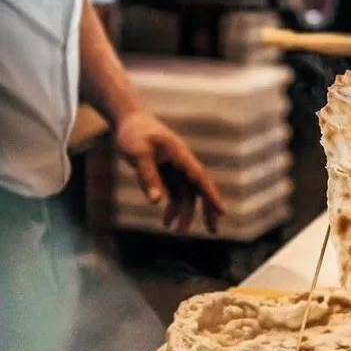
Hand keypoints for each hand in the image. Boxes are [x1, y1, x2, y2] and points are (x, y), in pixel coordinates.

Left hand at [113, 109, 223, 233]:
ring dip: (185, 212)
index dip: (211, 195)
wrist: (127, 119)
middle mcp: (182, 162)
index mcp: (180, 155)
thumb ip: (148, 177)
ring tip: (177, 231)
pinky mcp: (166, 172)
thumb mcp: (138, 154)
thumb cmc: (133, 133)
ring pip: (187, 194)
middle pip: (200, 188)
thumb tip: (155, 202)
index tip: (222, 212)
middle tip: (213, 231)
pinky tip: (166, 221)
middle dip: (207, 209)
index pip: (200, 177)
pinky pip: (174, 192)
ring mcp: (175, 168)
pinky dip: (172, 206)